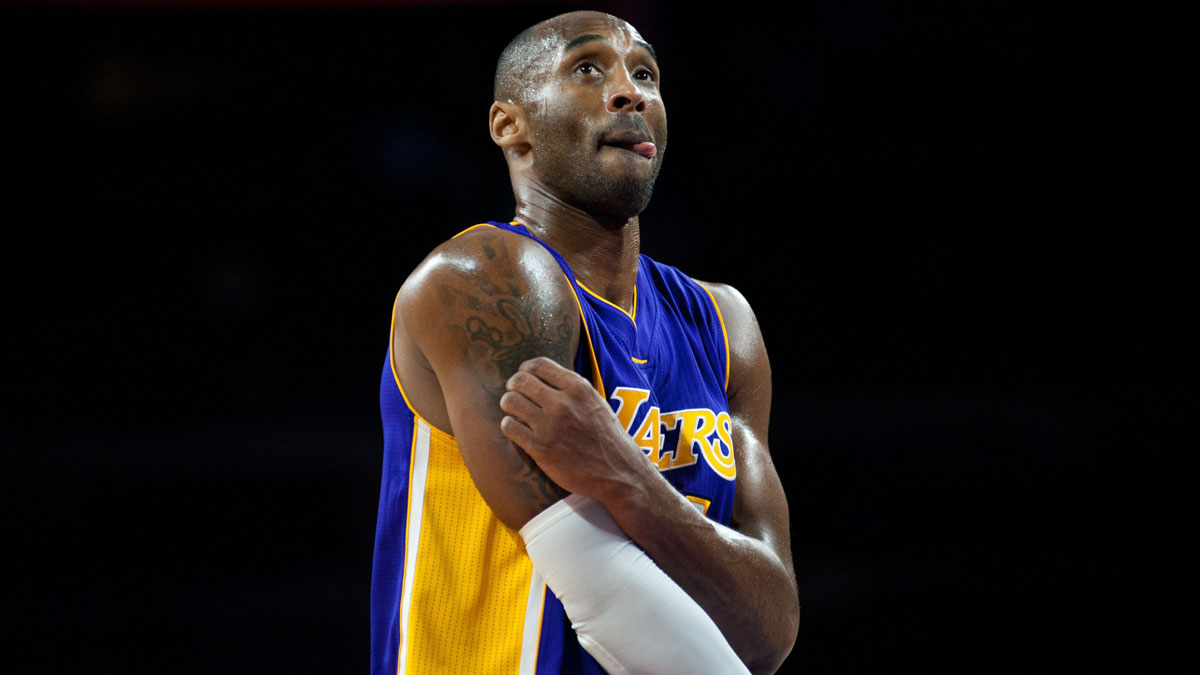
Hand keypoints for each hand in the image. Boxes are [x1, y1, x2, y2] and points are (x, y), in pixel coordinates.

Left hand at [499, 357, 650, 500]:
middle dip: (513, 386)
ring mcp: (550, 426)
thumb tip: (540, 376)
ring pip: (510, 401)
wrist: (617, 472)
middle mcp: (563, 404)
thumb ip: (571, 388)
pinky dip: (509, 426)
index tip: (523, 376)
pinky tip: (517, 430)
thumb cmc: (605, 437)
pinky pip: (509, 426)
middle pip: (520, 380)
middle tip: (515, 394)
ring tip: (515, 412)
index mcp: (579, 388)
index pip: (539, 365)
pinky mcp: (540, 448)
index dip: (525, 369)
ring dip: (508, 405)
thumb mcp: (595, 402)